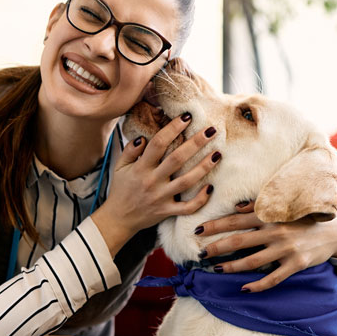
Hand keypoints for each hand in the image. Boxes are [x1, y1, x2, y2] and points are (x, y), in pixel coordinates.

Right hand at [91, 114, 220, 254]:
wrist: (118, 218)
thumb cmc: (121, 189)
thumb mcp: (119, 167)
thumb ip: (130, 150)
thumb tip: (144, 137)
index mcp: (140, 168)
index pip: (158, 143)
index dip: (173, 128)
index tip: (186, 117)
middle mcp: (152, 181)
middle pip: (177, 159)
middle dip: (195, 143)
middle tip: (211, 130)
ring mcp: (161, 197)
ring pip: (186, 181)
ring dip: (203, 167)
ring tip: (218, 154)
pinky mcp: (167, 211)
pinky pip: (187, 207)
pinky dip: (200, 199)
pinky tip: (211, 187)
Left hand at [195, 201, 336, 292]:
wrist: (336, 230)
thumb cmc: (304, 218)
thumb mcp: (283, 207)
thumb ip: (258, 207)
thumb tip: (235, 207)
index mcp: (270, 216)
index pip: (235, 220)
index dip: (215, 225)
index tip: (197, 231)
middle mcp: (276, 231)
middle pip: (238, 241)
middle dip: (216, 247)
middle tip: (200, 253)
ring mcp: (286, 249)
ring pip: (252, 261)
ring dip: (231, 267)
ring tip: (217, 268)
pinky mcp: (296, 264)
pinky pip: (273, 278)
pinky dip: (257, 285)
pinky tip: (243, 288)